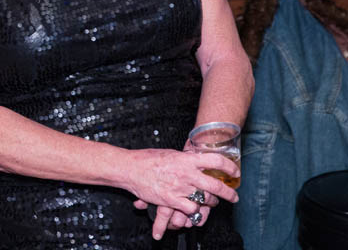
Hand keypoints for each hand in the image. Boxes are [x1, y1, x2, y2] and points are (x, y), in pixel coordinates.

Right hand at [124, 148, 238, 238]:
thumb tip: (196, 160)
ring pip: (206, 200)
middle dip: (228, 194)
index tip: (235, 172)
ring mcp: (180, 188)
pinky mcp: (172, 200)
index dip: (229, 167)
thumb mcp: (170, 154)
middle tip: (233, 197)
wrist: (130, 169)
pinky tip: (194, 209)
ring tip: (211, 203)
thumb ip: (185, 159)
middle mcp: (186, 173)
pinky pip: (192, 209)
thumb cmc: (147, 159)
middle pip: (216, 186)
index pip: (216, 160)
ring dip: (211, 203)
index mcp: (186, 159)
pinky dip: (195, 211)